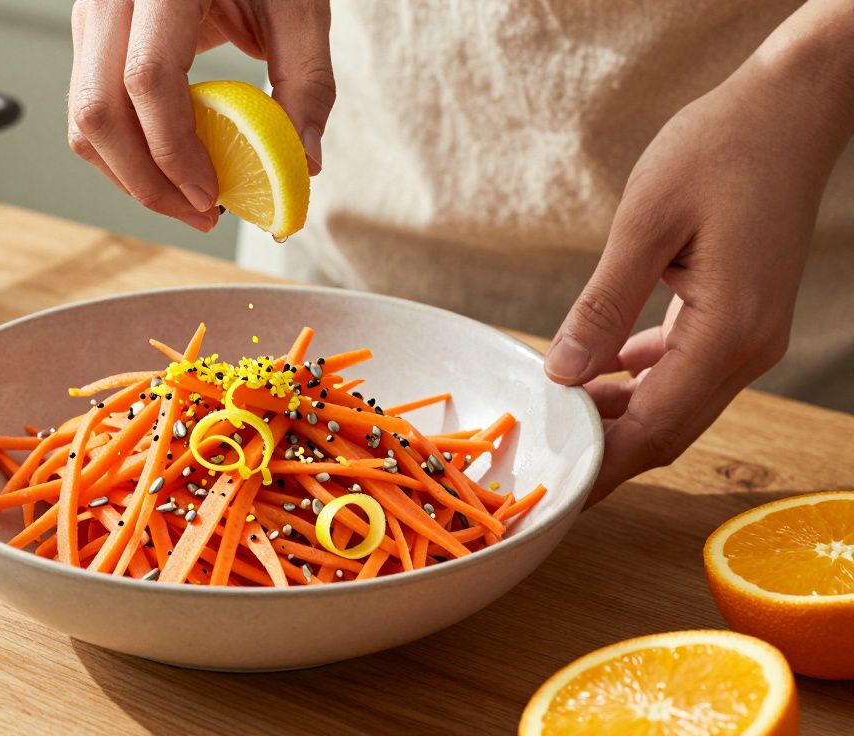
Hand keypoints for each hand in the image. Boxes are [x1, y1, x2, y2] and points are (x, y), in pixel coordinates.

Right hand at [68, 0, 333, 230]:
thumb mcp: (299, 7)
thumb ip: (307, 82)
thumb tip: (302, 163)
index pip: (146, 78)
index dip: (173, 150)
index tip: (213, 195)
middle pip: (97, 109)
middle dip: (147, 181)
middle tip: (201, 215)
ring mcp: (93, 13)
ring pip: (82, 118)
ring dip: (131, 176)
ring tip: (189, 202)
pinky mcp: (93, 34)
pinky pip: (91, 108)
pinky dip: (127, 152)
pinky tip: (171, 170)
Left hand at [545, 16, 853, 502]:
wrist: (789, 107)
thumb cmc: (719, 150)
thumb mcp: (645, 224)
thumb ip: (604, 305)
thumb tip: (564, 372)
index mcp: (728, 334)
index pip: (655, 430)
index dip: (603, 465)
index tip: (557, 489)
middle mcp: (747, 347)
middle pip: (669, 429)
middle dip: (608, 451)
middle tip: (546, 458)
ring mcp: (750, 333)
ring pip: (676, 402)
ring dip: (622, 414)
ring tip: (562, 412)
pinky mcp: (741, 313)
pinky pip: (686, 367)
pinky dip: (642, 378)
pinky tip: (601, 368)